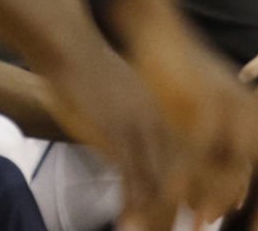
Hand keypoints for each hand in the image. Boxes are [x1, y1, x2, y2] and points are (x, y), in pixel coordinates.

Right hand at [33, 41, 188, 230]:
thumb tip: (119, 138)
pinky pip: (132, 180)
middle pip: (179, 175)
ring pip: (160, 182)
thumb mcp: (114, 95)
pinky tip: (127, 225)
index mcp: (158, 111)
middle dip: (178, 210)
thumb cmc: (81, 67)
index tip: (189, 213)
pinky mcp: (117, 135)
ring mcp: (138, 128)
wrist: (68, 44)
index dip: (187, 189)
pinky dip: (133, 207)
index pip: (183, 158)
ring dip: (159, 216)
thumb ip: (123, 118)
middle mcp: (156, 121)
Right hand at [110, 0, 257, 230]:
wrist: (161, 31)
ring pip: (237, 163)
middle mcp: (252, 112)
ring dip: (220, 198)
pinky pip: (200, 149)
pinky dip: (191, 177)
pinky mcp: (199, 102)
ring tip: (202, 227)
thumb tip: (235, 201)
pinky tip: (180, 197)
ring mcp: (228, 106)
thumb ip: (228, 154)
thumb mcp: (216, 114)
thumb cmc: (186, 76)